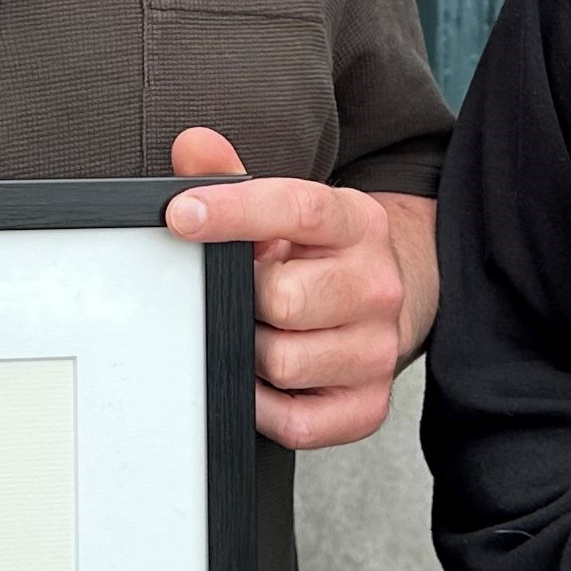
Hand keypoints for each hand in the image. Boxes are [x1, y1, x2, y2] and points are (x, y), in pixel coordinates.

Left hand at [163, 129, 435, 450]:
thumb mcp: (285, 208)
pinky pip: (297, 423)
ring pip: (284, 364)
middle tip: (240, 293)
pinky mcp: (368, 405)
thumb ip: (232, 176)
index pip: (296, 209)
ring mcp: (378, 350)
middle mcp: (376, 286)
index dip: (234, 211)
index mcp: (357, 223)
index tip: (181, 214)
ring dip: (249, 352)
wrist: (390, 298)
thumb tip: (192, 147)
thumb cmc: (320, 255)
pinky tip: (259, 379)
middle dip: (244, 298)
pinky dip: (263, 408)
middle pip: (284, 299)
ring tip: (254, 331)